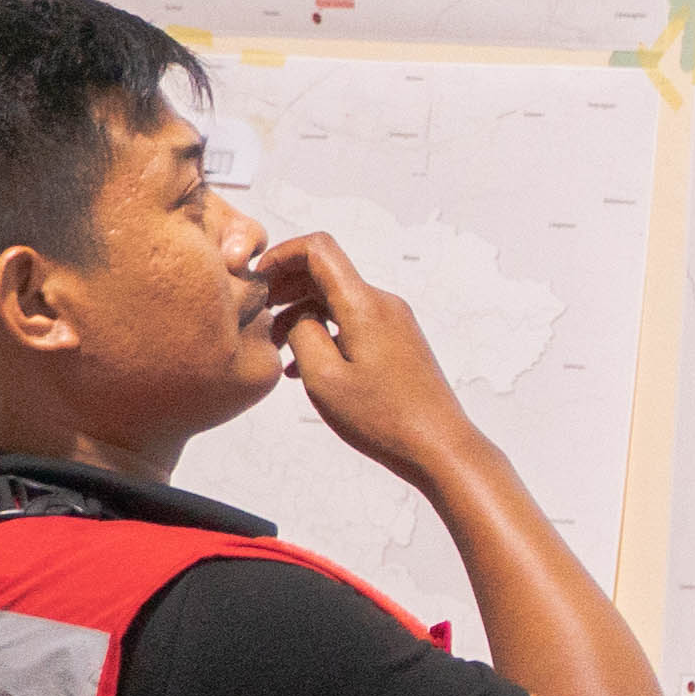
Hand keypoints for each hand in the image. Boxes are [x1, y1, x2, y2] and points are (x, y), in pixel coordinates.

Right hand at [254, 231, 487, 485]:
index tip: (256, 279)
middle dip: (286, 287)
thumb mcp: (323, 377)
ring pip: (337, 300)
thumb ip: (301, 333)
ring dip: (302, 315)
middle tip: (258, 314)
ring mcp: (394, 322)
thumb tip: (296, 314)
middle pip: (326, 273)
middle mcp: (383, 304)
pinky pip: (353, 322)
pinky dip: (324, 333)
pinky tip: (302, 366)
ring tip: (275, 346)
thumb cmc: (383, 418)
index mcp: (364, 304)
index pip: (319, 249)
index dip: (281, 255)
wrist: (438, 446)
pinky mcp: (398, 341)